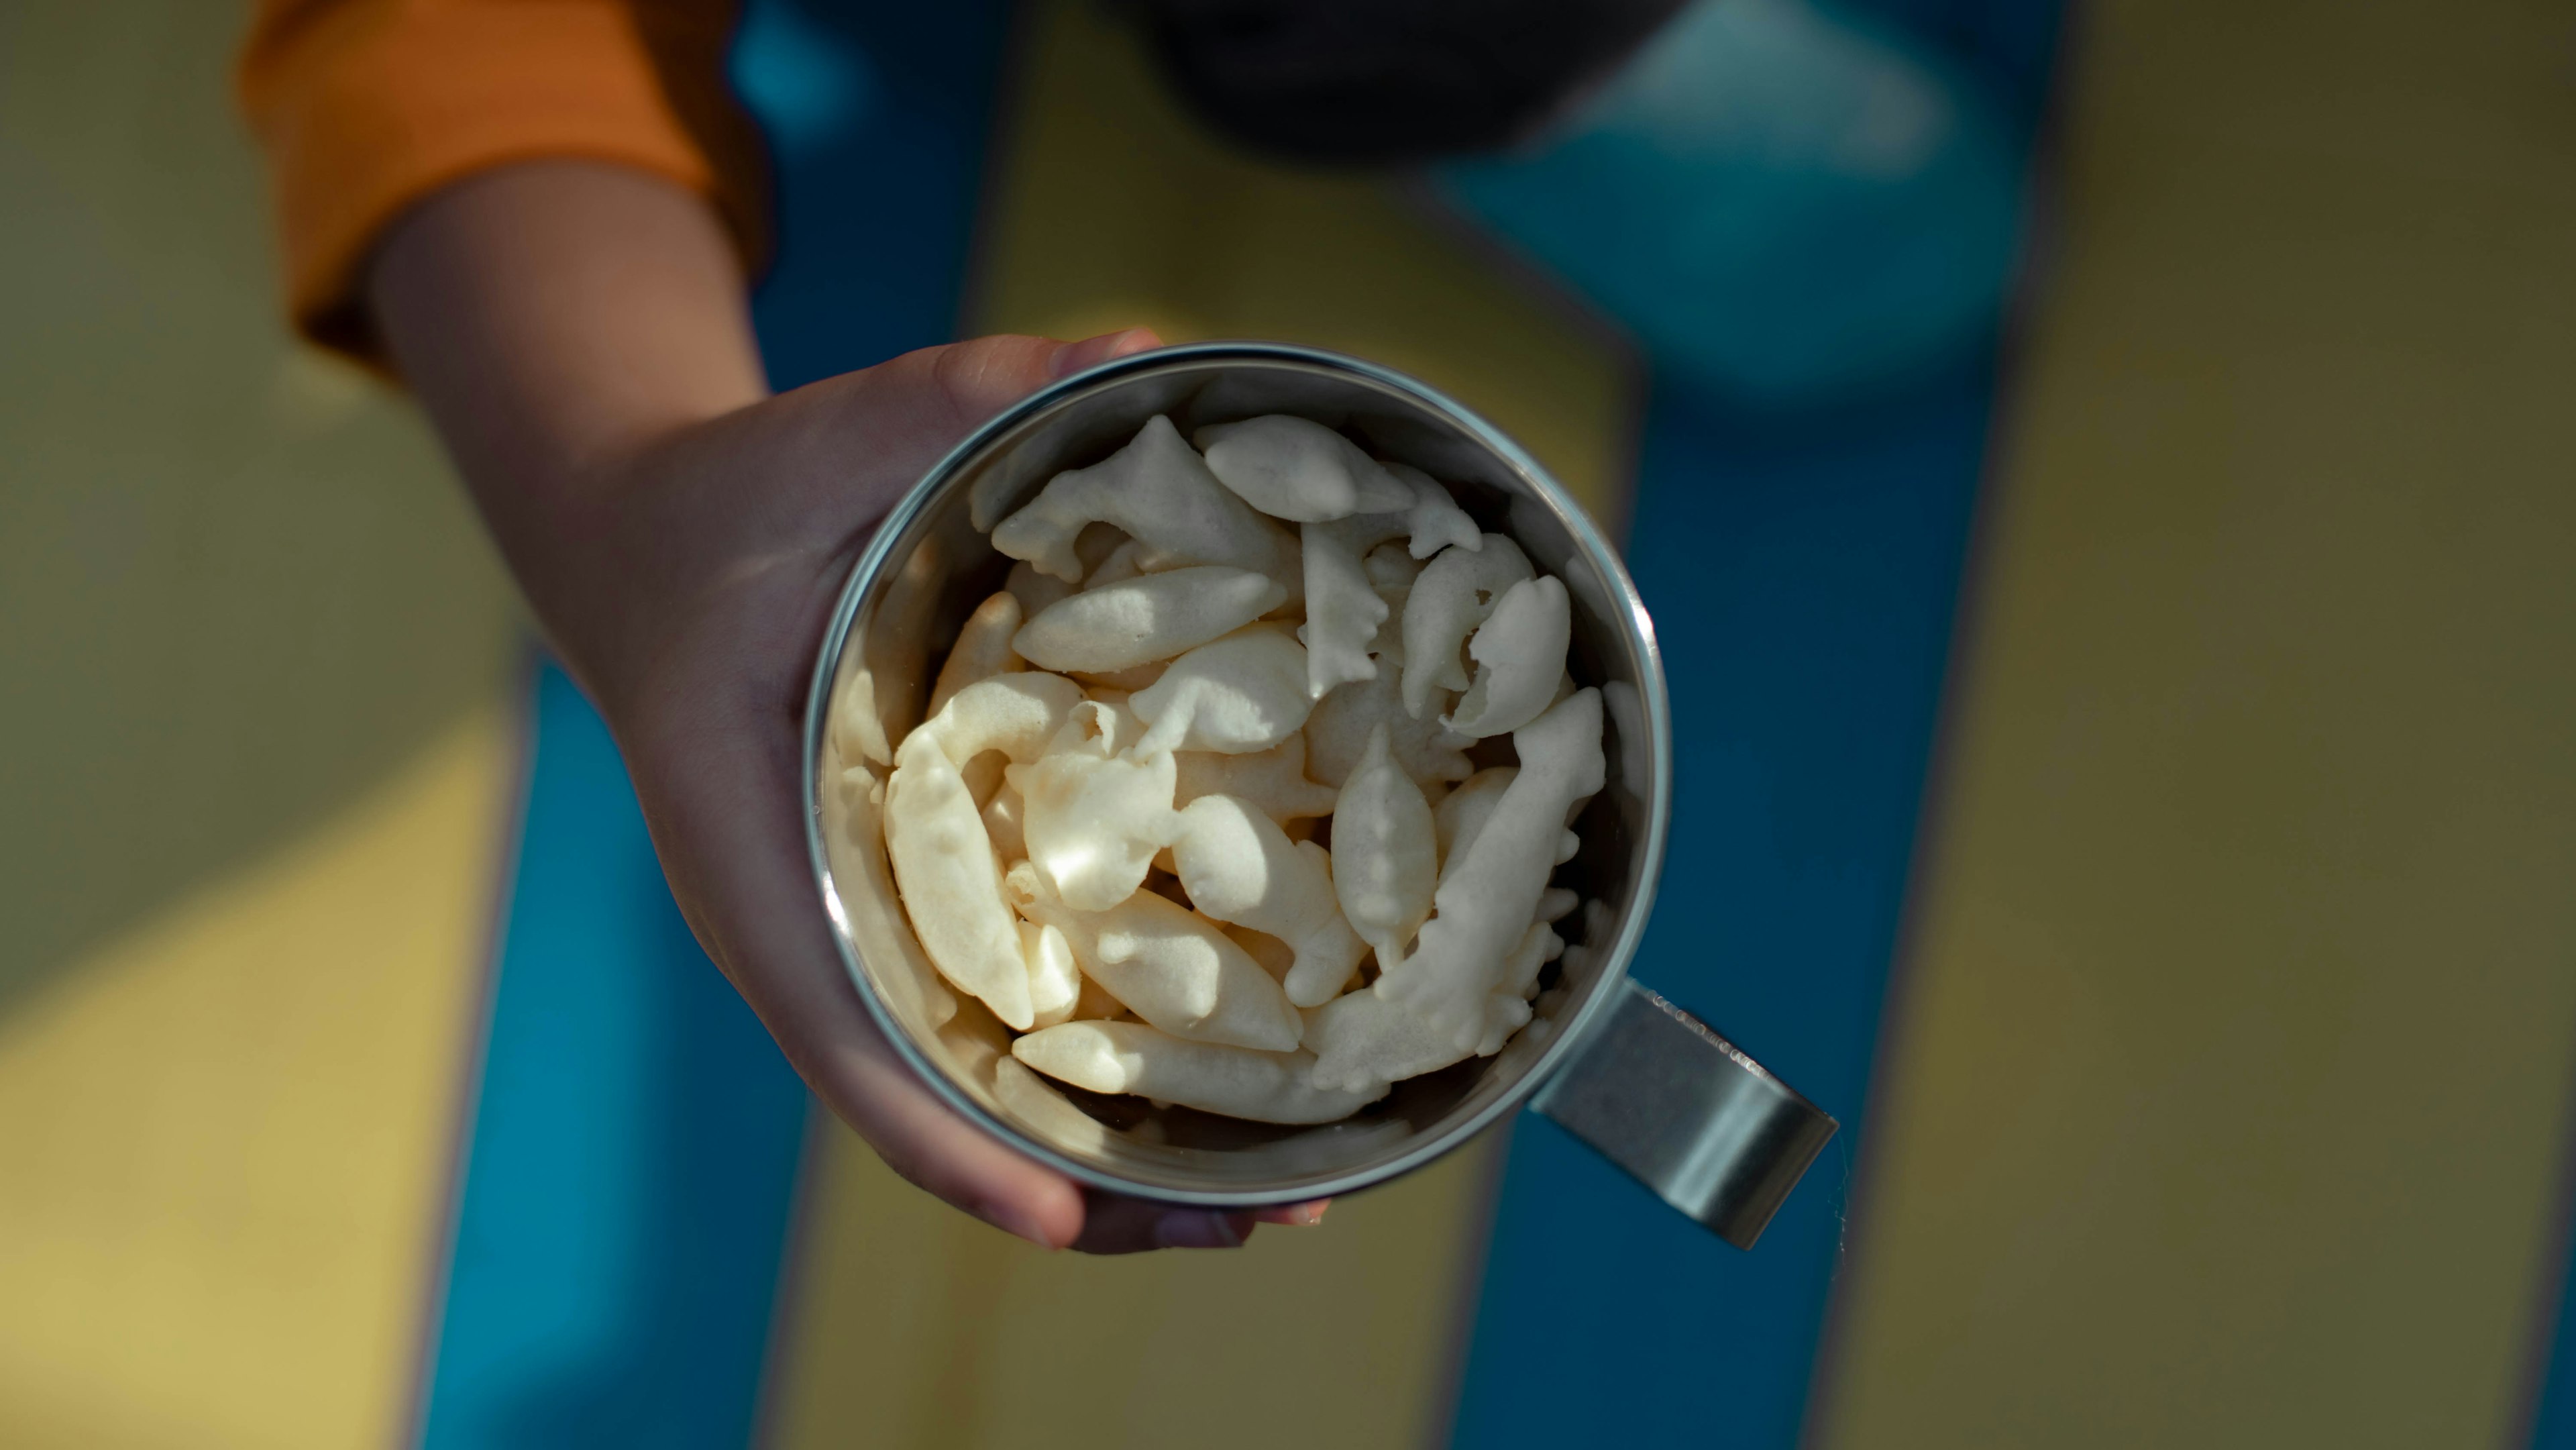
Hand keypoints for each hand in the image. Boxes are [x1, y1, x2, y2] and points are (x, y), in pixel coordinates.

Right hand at [369, 161, 1323, 1251]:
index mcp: (757, 844)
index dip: (958, 1139)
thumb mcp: (834, 440)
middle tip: (1277, 1218)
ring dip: (1118, 1167)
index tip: (1071, 1213)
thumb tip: (1135, 352)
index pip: (845, 1032)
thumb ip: (970, 398)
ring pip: (977, 1103)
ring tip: (1284, 1198)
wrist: (647, 549)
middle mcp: (808, 925)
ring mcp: (854, 941)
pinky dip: (1100, 1087)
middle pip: (939, 1113)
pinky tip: (1221, 1094)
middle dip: (1097, 1193)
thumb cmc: (728, 510)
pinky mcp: (902, 921)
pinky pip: (997, 1036)